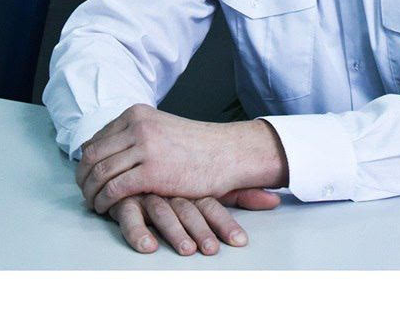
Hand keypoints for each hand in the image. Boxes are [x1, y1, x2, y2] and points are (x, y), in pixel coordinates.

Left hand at [77, 104, 286, 214]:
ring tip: (93, 204)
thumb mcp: (160, 128)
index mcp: (136, 114)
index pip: (97, 138)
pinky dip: (104, 201)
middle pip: (92, 155)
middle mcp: (137, 127)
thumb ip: (134, 134)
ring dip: (90, 192)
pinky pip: (114, 188)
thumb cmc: (196, 146)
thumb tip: (103, 149)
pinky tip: (105, 208)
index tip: (86, 176)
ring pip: (99, 172)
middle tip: (84, 192)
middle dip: (83, 177)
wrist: (227, 152)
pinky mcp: (151, 172)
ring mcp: (144, 148)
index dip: (86, 161)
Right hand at [107, 188, 280, 254]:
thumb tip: (276, 199)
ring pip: (162, 211)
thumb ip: (239, 194)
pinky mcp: (124, 198)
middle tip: (212, 250)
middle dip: (202, 230)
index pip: (213, 203)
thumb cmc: (178, 175)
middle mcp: (172, 185)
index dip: (226, 223)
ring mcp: (148, 190)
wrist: (138, 148)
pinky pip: (129, 216)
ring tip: (187, 251)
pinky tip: (147, 246)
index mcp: (194, 184)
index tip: (240, 241)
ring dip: (174, 232)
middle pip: (189, 208)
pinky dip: (137, 232)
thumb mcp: (210, 185)